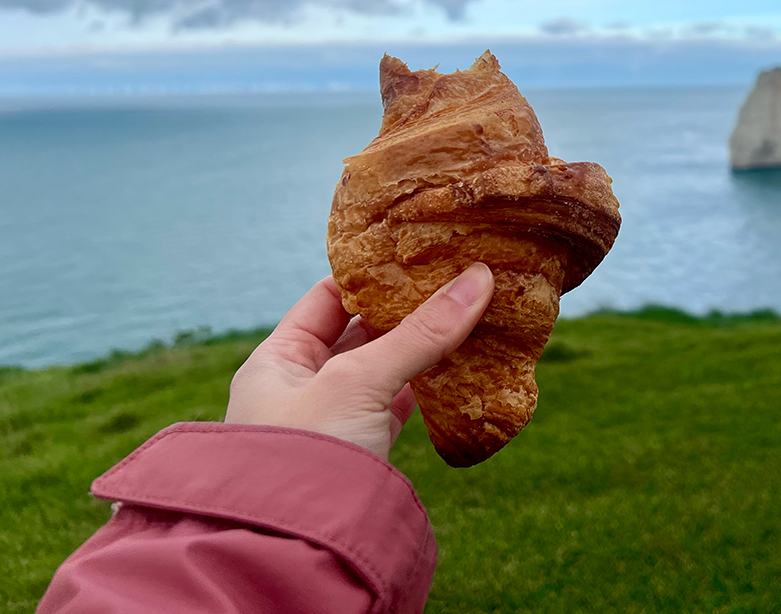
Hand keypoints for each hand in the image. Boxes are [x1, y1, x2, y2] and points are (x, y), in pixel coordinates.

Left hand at [226, 263, 493, 458]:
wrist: (295, 553)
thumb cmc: (305, 456)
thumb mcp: (360, 382)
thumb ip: (421, 332)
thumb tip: (480, 277)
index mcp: (278, 360)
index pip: (329, 297)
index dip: (373, 273)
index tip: (419, 250)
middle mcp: (301, 386)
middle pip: (362, 330)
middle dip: (408, 307)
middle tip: (457, 276)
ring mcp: (334, 420)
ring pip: (386, 368)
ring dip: (424, 346)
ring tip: (470, 312)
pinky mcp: (364, 450)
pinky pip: (400, 404)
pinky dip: (429, 385)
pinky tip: (462, 366)